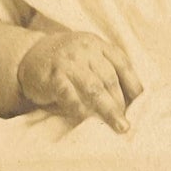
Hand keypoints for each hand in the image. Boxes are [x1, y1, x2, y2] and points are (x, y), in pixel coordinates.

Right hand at [16, 30, 143, 131]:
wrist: (29, 54)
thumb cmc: (67, 61)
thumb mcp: (89, 56)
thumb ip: (107, 70)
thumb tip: (132, 100)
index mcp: (98, 45)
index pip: (123, 64)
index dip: (134, 85)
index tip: (141, 104)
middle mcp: (85, 50)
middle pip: (110, 79)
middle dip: (121, 103)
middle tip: (127, 123)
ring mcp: (68, 62)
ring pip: (94, 88)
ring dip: (108, 110)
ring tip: (119, 126)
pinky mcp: (52, 77)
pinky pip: (70, 95)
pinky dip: (80, 109)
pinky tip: (88, 120)